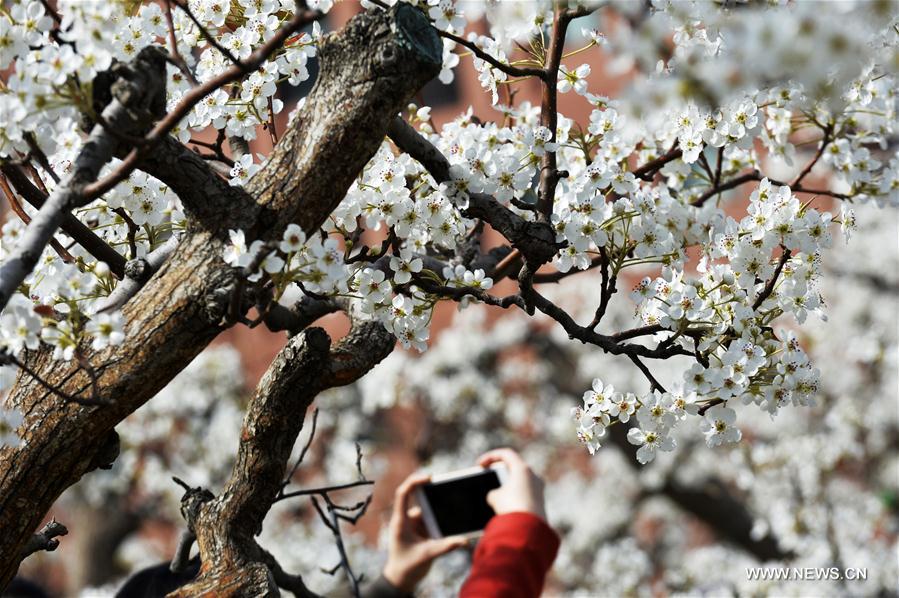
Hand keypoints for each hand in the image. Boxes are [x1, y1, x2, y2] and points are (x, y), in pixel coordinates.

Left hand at [383, 472, 468, 592]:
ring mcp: (413, 525)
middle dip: (434, 500)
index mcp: (401, 521)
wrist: (401, 580)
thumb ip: (445, 547)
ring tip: (450, 518)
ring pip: (429, 513)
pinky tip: (452, 526)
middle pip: (420, 501)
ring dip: (440, 515)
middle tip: (450, 494)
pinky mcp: (420, 531)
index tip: (429, 478)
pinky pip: (432, 522)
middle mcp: (406, 519)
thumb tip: (464, 540)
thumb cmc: (407, 567)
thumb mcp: (427, 555)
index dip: (414, 482)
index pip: (403, 494)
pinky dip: (441, 523)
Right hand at [478, 448, 547, 522]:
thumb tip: (497, 497)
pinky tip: (504, 507)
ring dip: (508, 487)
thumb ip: (493, 492)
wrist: (528, 530)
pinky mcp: (540, 503)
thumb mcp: (494, 497)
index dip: (490, 457)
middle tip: (489, 476)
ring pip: (520, 483)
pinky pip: (525, 495)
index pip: (506, 454)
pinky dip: (514, 497)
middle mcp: (533, 476)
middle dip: (501, 472)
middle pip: (515, 468)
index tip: (480, 465)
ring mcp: (538, 490)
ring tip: (495, 495)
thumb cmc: (511, 508)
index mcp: (522, 468)